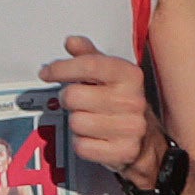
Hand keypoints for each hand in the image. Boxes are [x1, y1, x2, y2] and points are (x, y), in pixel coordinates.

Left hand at [43, 38, 161, 187]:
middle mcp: (132, 100)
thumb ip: (89, 56)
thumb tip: (72, 42)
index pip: (88, 65)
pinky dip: (81, 143)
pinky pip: (82, 146)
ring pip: (75, 123)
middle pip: (73, 96)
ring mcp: (130, 127)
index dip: (61, 68)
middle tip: (77, 101)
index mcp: (130, 75)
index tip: (47, 72)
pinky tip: (93, 137)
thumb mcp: (111, 74)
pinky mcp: (123, 151)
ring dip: (76, 122)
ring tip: (89, 119)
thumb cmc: (124, 103)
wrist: (148, 141)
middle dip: (68, 99)